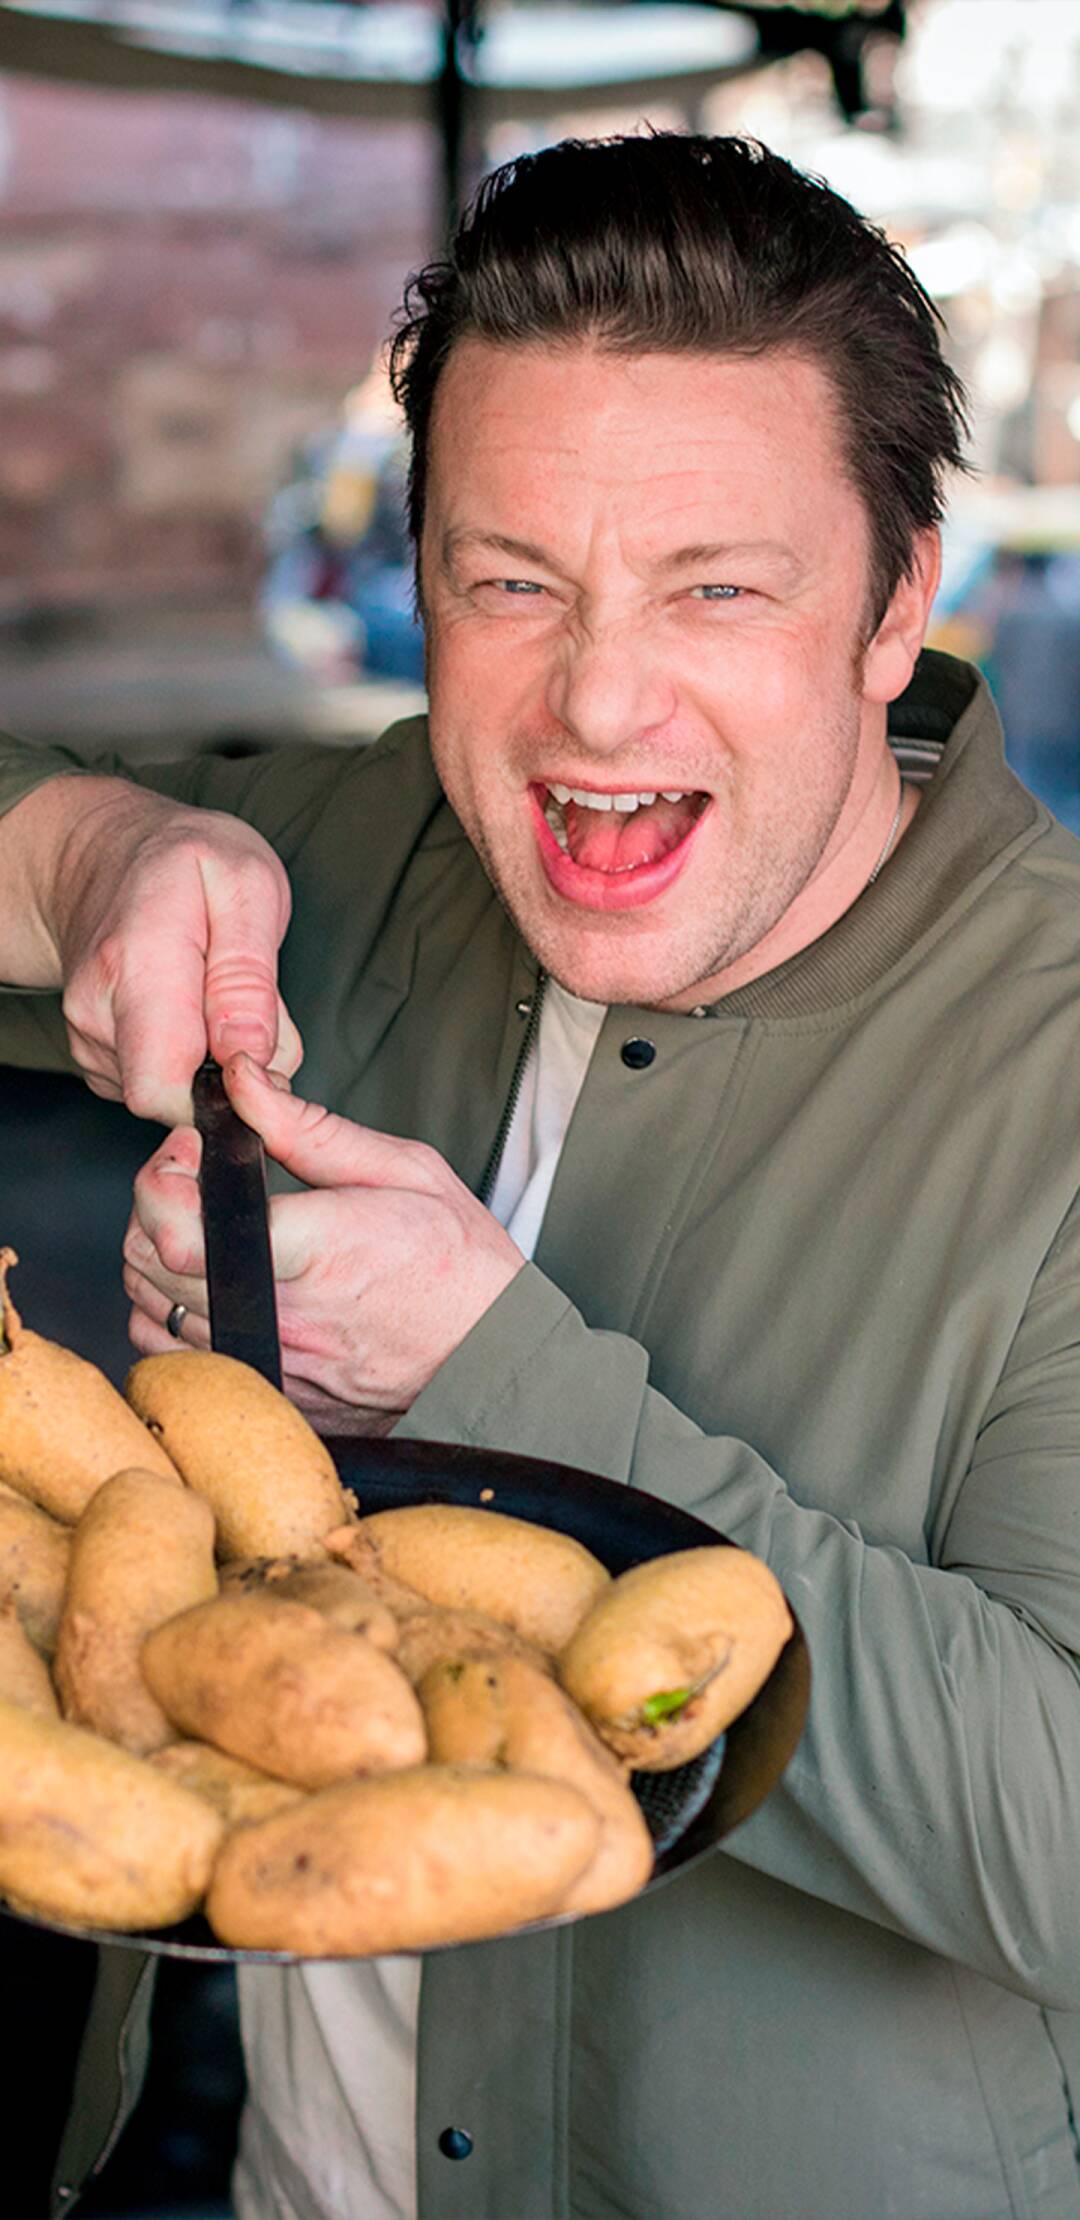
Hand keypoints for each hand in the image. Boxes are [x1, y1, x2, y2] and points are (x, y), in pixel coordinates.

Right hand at [49, 782, 300, 1124]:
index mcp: (137, 962)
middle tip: (245, 1005)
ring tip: (214, 991)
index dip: (224, 1093)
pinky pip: (163, 1086)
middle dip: (230, 1074)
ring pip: (174, 1096)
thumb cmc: (184, 862)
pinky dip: (190, 1059)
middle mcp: (97, 1008)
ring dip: (213, 1061)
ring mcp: (88, 1036)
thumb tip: (249, 1056)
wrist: (107, 856)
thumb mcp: (248, 884)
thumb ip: (249, 976)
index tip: (256, 1049)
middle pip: (176, 1101)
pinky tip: (189, 1008)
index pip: (163, 1089)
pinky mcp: (96, 1056)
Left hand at [123, 1055, 526, 1426]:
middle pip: (149, 1261)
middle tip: (197, 1180)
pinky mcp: (270, 1389)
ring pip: (149, 1310)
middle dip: (154, 1204)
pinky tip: (211, 1285)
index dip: (162, 1178)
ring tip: (206, 1231)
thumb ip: (306, 1127)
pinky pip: (177, 1356)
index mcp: (312, 1250)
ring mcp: (271, 1361)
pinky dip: (171, 1317)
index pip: (178, 1226)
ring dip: (158, 1260)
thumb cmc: (459, 1263)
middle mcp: (281, 1315)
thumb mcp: (401, 1167)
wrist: (493, 1352)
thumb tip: (243, 1083)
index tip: (191, 1153)